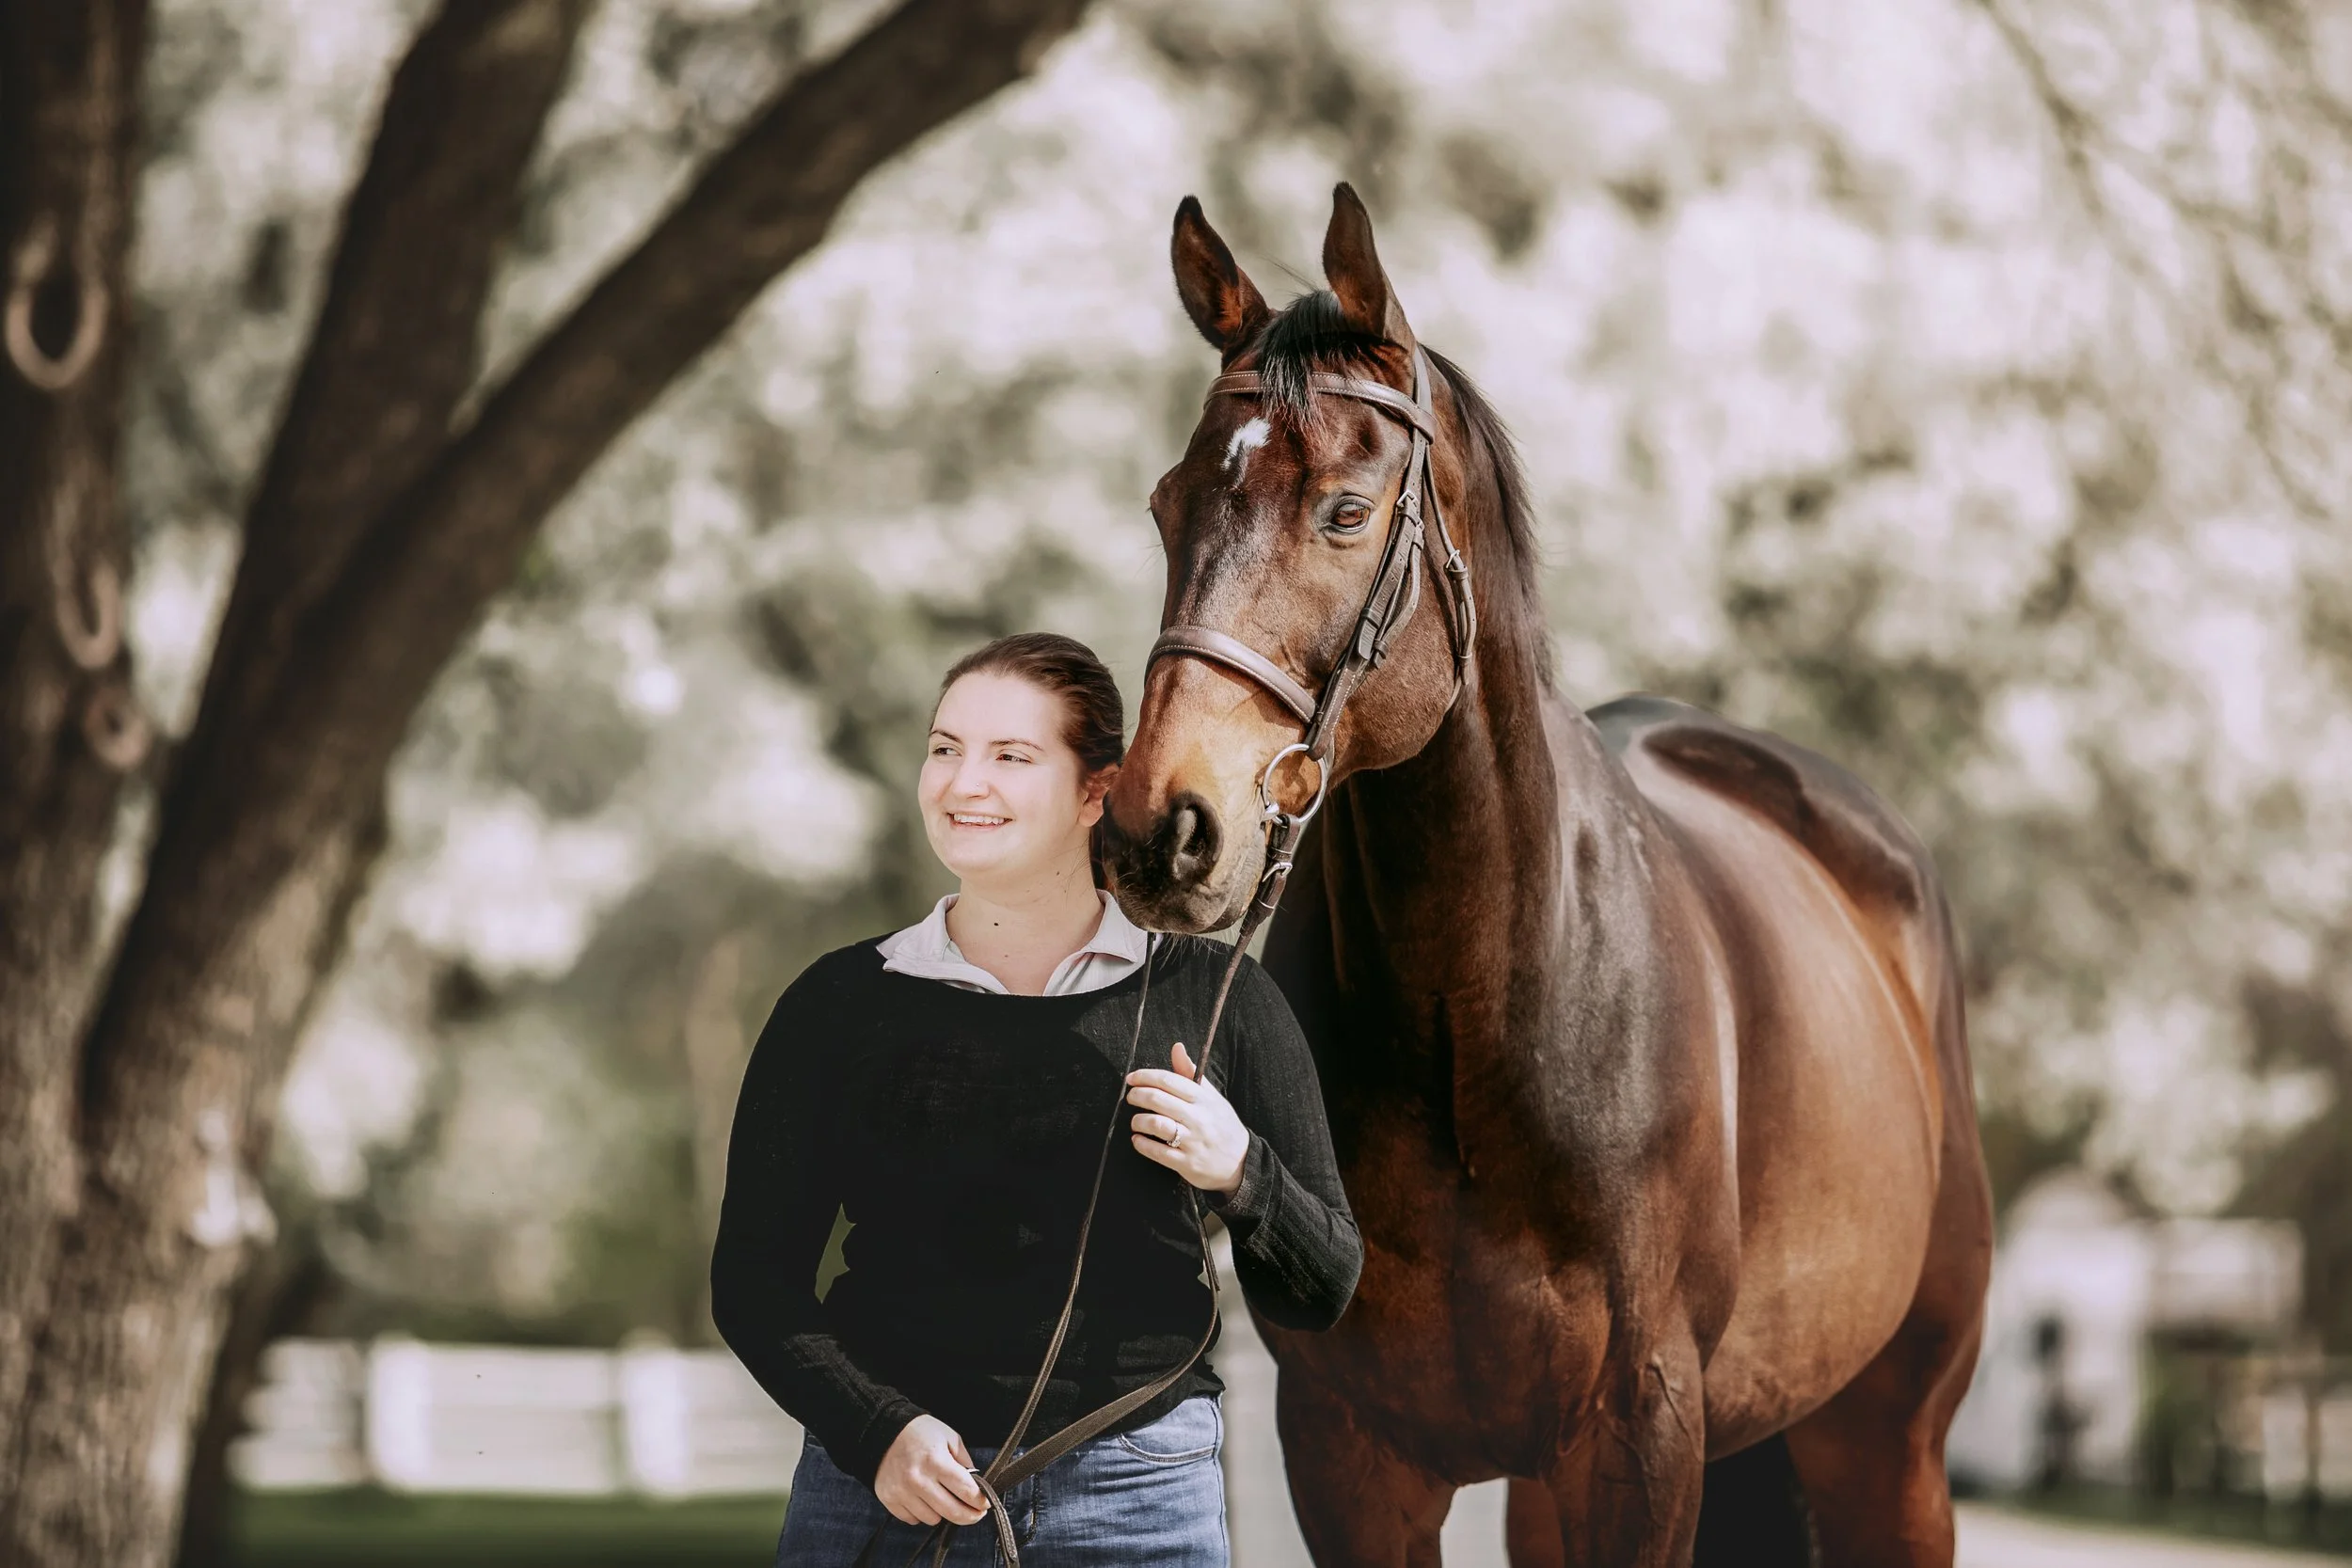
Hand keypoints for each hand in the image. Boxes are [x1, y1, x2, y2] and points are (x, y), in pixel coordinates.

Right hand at [873, 1415, 987, 1527]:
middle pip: (952, 1512)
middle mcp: (918, 1479)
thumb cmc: (920, 1432)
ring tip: (941, 1497)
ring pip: (933, 1519)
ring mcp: (902, 1492)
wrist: (883, 1431)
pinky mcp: (889, 1499)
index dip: (981, 1501)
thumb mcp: (949, 1437)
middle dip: (970, 1516)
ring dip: (942, 1512)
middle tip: (976, 1514)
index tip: (986, 1504)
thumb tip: (976, 1485)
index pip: (966, 1491)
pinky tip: (922, 1498)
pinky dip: (921, 1513)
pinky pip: (913, 1520)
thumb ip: (964, 1461)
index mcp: (936, 1461)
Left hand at [1126, 1041, 1248, 1195]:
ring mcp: (1193, 1141)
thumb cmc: (1221, 1124)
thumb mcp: (1211, 1096)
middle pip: (1158, 1100)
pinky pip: (1158, 1152)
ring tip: (1135, 1122)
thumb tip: (1176, 1047)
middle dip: (1137, 1095)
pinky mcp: (1187, 1163)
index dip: (1145, 1076)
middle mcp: (1198, 1118)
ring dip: (1138, 1121)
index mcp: (1203, 1099)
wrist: (1241, 1162)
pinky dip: (1142, 1144)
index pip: (1169, 1080)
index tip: (1132, 1078)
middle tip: (1130, 1097)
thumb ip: (1190, 1073)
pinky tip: (1138, 1140)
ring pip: (1156, 1124)